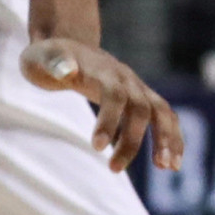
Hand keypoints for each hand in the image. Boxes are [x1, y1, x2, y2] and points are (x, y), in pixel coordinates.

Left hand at [21, 37, 184, 173]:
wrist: (70, 45)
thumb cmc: (49, 57)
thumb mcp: (41, 57)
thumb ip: (54, 63)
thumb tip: (68, 71)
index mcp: (102, 70)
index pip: (114, 94)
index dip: (109, 120)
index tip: (97, 148)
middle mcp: (126, 78)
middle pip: (140, 107)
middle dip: (132, 140)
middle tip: (113, 169)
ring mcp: (137, 87)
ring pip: (162, 111)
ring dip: (167, 138)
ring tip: (167, 168)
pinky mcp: (141, 98)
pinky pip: (164, 117)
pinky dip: (172, 138)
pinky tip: (170, 164)